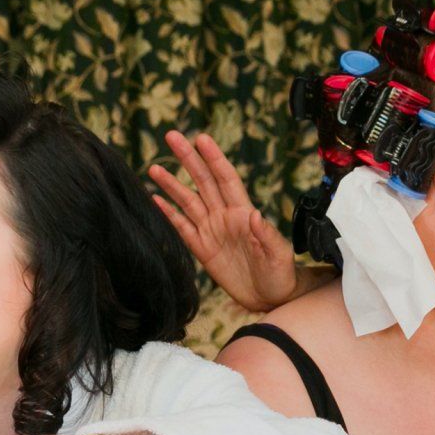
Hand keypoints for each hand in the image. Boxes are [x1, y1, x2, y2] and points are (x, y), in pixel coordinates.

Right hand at [148, 130, 299, 312]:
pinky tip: (155, 199)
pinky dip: (168, 213)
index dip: (214, 158)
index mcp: (243, 212)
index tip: (201, 139)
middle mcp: (224, 216)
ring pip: (188, 201)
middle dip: (188, 159)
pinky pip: (182, 227)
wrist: (270, 298)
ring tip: (154, 168)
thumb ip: (266, 234)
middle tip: (172, 136)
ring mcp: (211, 231)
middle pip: (203, 181)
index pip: (226, 179)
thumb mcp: (278, 255)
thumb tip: (254, 214)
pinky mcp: (202, 249)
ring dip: (171, 184)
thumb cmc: (280, 274)